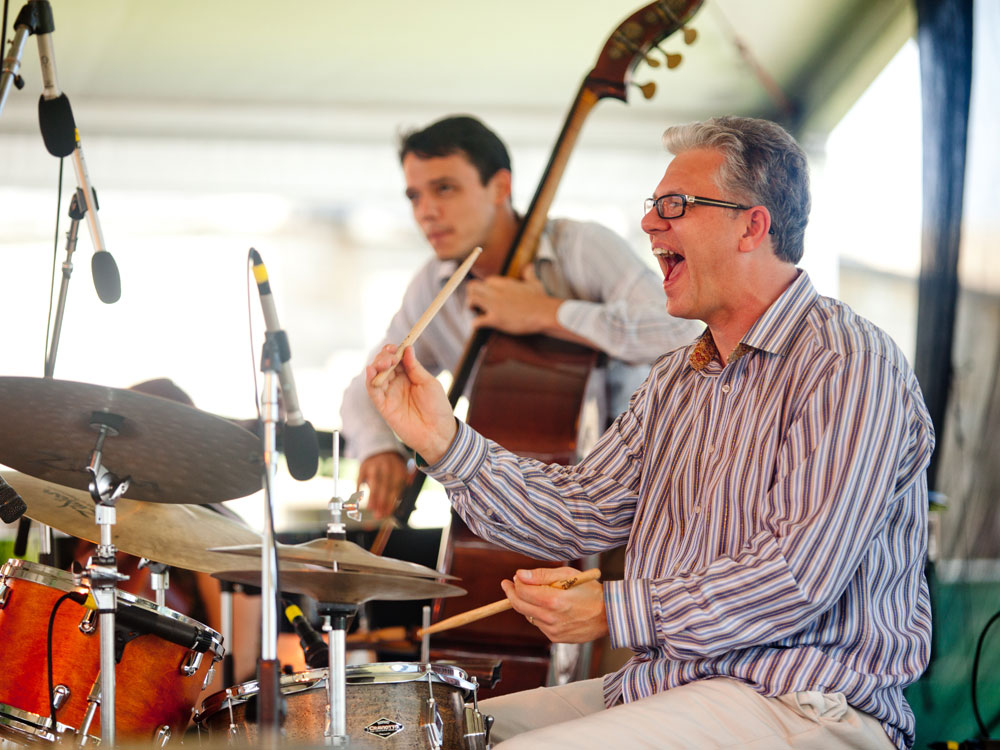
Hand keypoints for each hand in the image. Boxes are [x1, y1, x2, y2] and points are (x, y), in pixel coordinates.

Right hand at [358, 452, 410, 519]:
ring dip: (373, 496)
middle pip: (386, 485)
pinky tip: (359, 498)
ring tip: (371, 508)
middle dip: (382, 501)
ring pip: (374, 481)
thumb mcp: (399, 476)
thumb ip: (399, 491)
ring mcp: (376, 464)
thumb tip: (395, 511)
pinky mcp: (364, 465)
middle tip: (379, 515)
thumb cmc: (391, 471)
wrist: (381, 450)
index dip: (392, 501)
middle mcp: (388, 466)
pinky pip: (361, 478)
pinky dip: (360, 488)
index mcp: (399, 470)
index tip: (387, 513)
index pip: (396, 487)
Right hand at [365, 345, 456, 464]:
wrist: (437, 432)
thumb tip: (407, 348)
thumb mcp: (429, 383)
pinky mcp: (383, 406)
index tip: (395, 346)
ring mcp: (389, 394)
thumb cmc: (437, 408)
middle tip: (392, 357)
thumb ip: (415, 367)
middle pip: (383, 364)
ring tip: (385, 363)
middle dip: (384, 357)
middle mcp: (396, 383)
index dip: (393, 351)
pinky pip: (373, 391)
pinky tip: (371, 371)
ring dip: (377, 365)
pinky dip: (370, 380)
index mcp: (408, 375)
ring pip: (375, 375)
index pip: (395, 358)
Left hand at [466, 265, 561, 334]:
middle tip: (476, 303)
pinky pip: (477, 320)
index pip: (487, 281)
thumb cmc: (541, 300)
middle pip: (473, 286)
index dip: (485, 289)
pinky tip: (478, 326)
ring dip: (470, 306)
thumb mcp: (535, 283)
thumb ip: (529, 274)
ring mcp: (495, 305)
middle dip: (472, 294)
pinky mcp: (496, 319)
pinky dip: (475, 324)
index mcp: (505, 283)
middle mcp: (497, 291)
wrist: (544, 313)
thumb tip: (529, 267)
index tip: (488, 296)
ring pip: (471, 299)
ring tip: (475, 312)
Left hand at [500, 566, 607, 642]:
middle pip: (520, 605)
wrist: (609, 615)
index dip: (516, 583)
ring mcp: (553, 630)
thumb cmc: (590, 591)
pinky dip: (539, 615)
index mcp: (554, 599)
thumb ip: (542, 575)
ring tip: (537, 595)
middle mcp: (551, 617)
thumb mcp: (568, 575)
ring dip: (527, 604)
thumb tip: (520, 575)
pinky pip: (539, 624)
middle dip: (512, 593)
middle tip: (508, 585)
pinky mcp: (556, 638)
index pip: (523, 591)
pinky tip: (550, 608)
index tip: (514, 577)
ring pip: (529, 615)